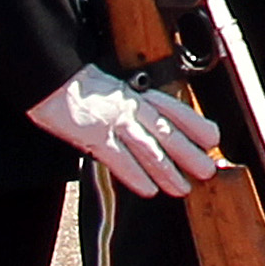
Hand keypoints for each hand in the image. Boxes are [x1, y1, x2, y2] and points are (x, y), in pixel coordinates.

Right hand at [29, 63, 224, 196]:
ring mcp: (113, 121)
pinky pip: (118, 159)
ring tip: (183, 187)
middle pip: (167, 132)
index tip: (213, 138)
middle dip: (190, 153)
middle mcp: (130, 106)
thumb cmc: (79, 85)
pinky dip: (135, 175)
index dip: (196, 124)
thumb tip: (149, 121)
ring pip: (148, 149)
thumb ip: (133, 104)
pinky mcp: (93, 135)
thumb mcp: (113, 90)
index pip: (174, 109)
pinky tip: (149, 190)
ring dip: (168, 170)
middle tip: (208, 170)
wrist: (50, 75)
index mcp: (137, 94)